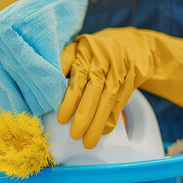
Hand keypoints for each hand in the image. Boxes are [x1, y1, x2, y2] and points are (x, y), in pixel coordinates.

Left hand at [58, 27, 182, 148]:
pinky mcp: (131, 77)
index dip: (69, 98)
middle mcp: (102, 58)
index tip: (62, 118)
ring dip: (98, 121)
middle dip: (84, 114)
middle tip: (74, 134)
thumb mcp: (78, 48)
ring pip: (108, 97)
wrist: (133, 42)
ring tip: (88, 140)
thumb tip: (49, 87)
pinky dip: (113, 116)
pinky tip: (104, 130)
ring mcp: (119, 68)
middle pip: (94, 88)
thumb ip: (64, 64)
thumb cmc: (97, 50)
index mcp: (85, 51)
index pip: (76, 76)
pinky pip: (121, 99)